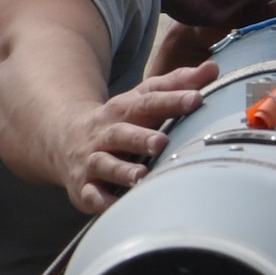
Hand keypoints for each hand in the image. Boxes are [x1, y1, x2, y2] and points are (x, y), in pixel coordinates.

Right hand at [62, 62, 213, 214]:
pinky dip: (103, 202)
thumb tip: (212, 68)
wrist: (63, 138)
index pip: (148, 102)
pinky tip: (117, 206)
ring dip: (122, 170)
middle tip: (161, 142)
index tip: (195, 98)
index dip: (171, 100)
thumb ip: (175, 84)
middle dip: (141, 138)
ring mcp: (92, 161)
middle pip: (123, 133)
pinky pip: (92, 195)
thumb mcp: (141, 99)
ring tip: (142, 175)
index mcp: (123, 111)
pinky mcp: (84, 187)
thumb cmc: (117, 121)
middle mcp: (105, 134)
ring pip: (105, 164)